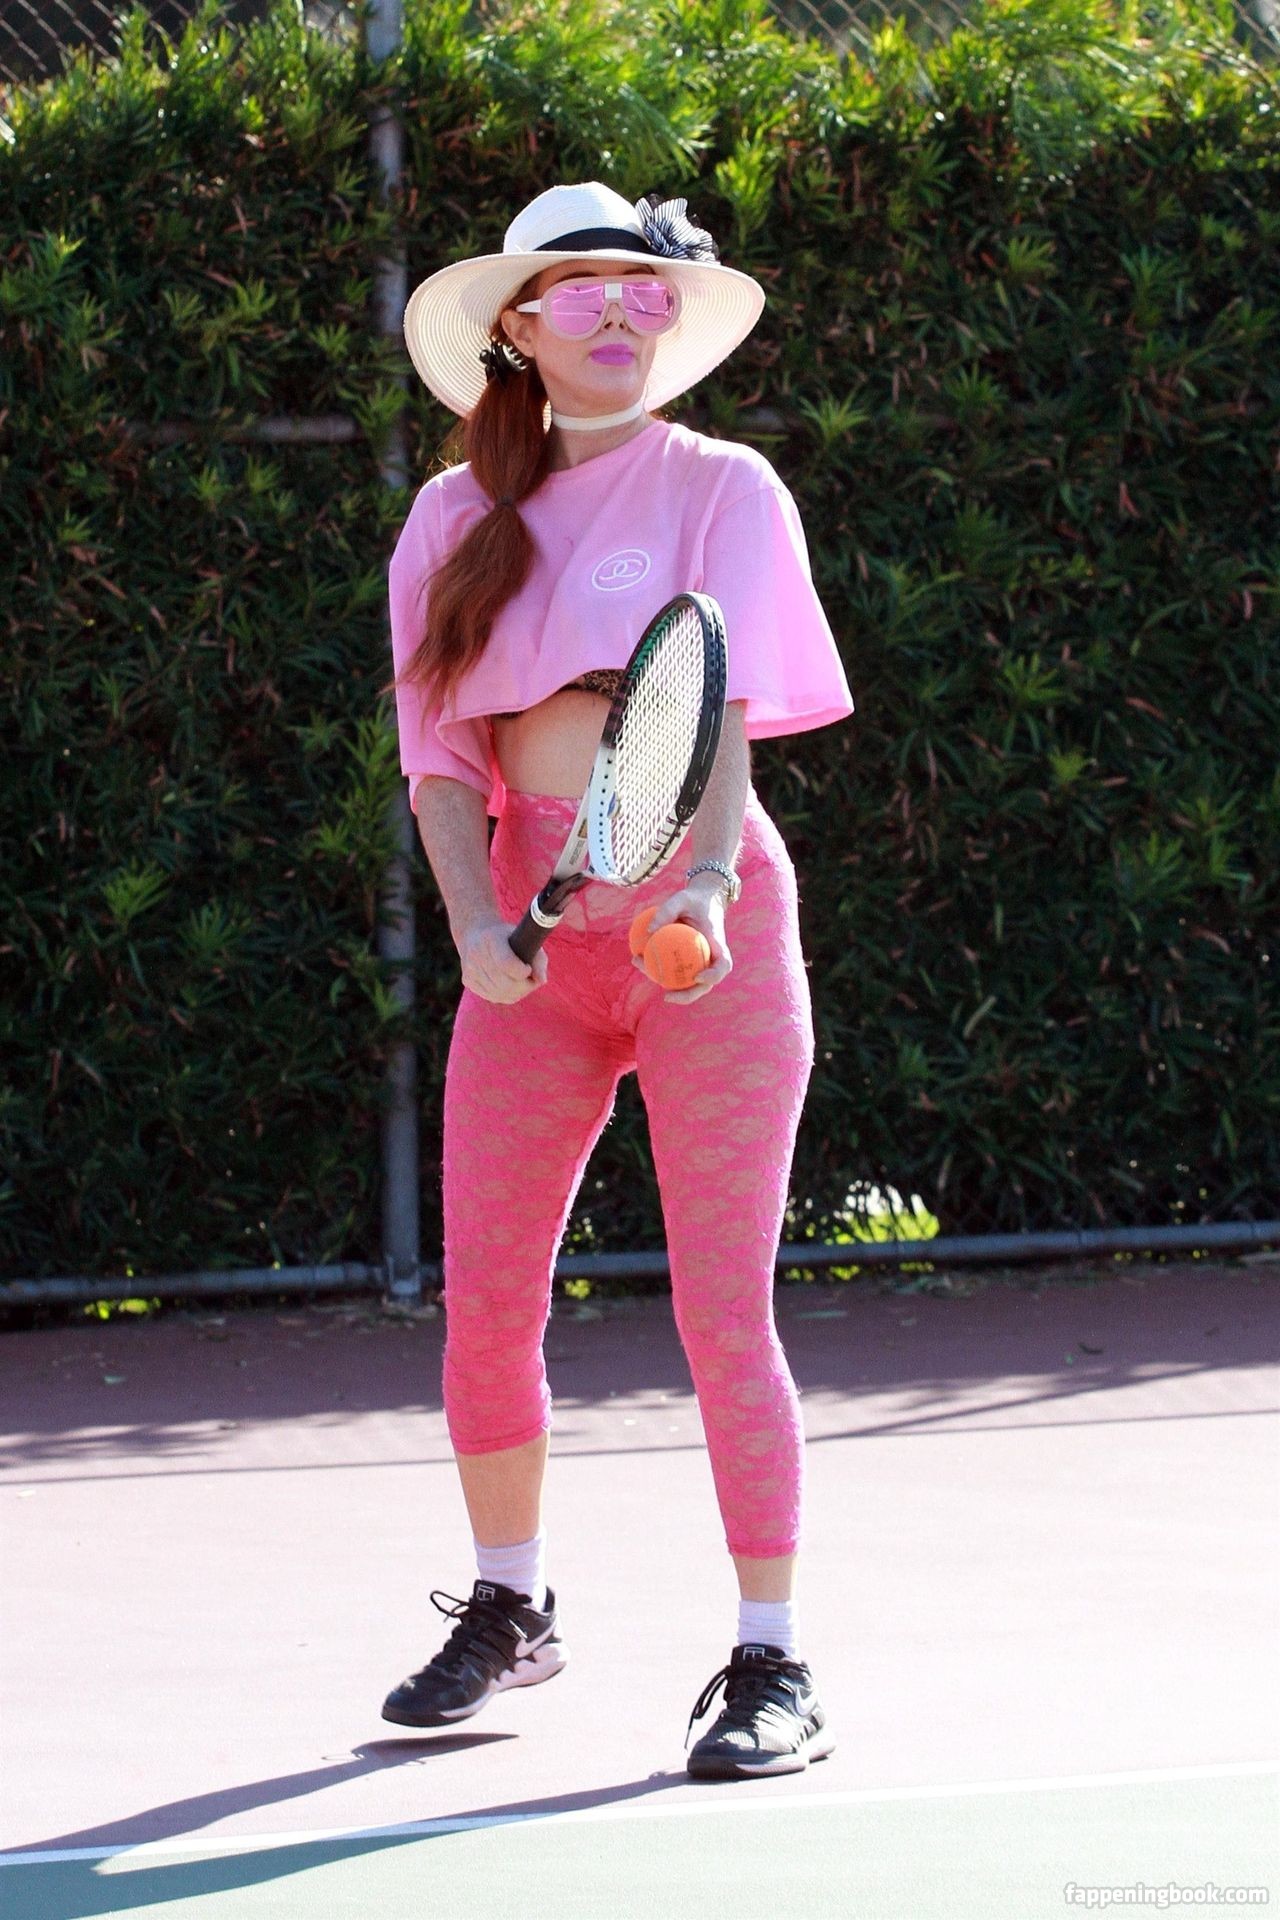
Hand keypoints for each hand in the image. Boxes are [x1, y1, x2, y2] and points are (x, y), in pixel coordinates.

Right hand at [458, 919, 548, 1003]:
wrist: (476, 934)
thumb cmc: (507, 937)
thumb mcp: (525, 939)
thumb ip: (538, 959)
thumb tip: (541, 980)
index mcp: (491, 939)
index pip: (507, 964)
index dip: (523, 971)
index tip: (528, 968)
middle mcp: (476, 954)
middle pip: (505, 984)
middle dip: (524, 986)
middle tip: (531, 980)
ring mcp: (470, 969)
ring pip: (500, 994)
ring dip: (517, 992)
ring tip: (522, 982)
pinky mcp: (468, 981)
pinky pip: (493, 997)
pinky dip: (506, 995)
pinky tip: (510, 986)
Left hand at [631, 875, 731, 1004]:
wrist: (702, 900)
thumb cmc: (694, 899)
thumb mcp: (682, 897)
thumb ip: (668, 910)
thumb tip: (649, 930)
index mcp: (717, 944)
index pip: (723, 965)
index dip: (714, 976)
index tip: (698, 977)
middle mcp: (711, 958)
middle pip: (705, 985)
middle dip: (688, 996)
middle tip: (667, 996)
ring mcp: (700, 962)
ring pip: (686, 982)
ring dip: (664, 983)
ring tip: (641, 968)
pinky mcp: (687, 961)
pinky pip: (673, 970)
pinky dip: (657, 968)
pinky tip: (636, 960)